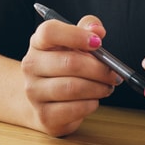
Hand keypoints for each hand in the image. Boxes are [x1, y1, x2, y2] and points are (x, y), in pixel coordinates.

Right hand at [20, 14, 121, 135]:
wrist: (42, 99)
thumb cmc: (63, 66)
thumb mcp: (74, 42)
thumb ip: (87, 28)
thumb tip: (98, 30)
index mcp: (38, 43)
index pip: (49, 32)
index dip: (76, 35)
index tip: (98, 42)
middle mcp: (31, 66)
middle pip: (69, 62)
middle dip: (99, 69)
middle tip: (113, 73)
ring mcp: (34, 92)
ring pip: (73, 88)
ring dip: (98, 87)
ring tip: (106, 86)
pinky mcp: (44, 115)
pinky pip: (75, 109)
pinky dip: (91, 104)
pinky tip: (93, 99)